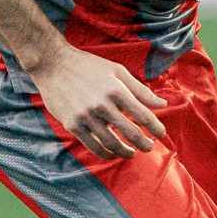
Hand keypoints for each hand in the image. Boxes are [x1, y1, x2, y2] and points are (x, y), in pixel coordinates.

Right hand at [30, 45, 168, 158]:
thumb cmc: (89, 66)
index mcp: (117, 90)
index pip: (144, 116)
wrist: (53, 64)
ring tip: (131, 153)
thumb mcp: (118, 71)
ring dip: (125, 152)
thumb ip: (141, 90)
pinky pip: (92, 145)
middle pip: (131, 133)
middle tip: (149, 147)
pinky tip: (111, 153)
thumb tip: (163, 104)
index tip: (161, 134)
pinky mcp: (72, 124)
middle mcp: (102, 105)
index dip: (156, 128)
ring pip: (112, 143)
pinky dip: (104, 153)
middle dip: (144, 144)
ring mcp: (86, 116)